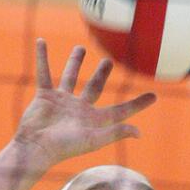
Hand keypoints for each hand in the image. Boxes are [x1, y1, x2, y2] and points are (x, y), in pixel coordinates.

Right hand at [13, 40, 156, 162]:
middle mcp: (79, 108)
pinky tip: (42, 42)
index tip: (154, 96)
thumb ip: (115, 132)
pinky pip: (44, 72)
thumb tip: (139, 132)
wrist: (35, 147)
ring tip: (80, 48)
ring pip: (70, 76)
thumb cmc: (64, 147)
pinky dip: (42, 57)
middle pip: (94, 87)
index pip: (120, 110)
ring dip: (74, 62)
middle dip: (101, 74)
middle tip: (108, 61)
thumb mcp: (93, 140)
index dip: (137, 104)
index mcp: (94, 119)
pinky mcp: (45, 96)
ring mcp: (62, 101)